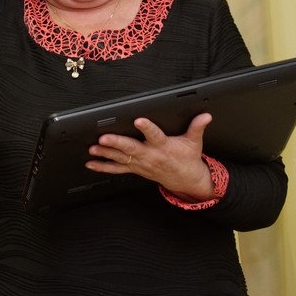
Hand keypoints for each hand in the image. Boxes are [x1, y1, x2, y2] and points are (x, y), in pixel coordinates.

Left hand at [86, 113, 215, 200]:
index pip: (155, 135)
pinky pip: (117, 169)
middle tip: (103, 137)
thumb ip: (197, 127)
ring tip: (92, 148)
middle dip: (117, 142)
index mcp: (163, 146)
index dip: (147, 128)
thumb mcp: (194, 142)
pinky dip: (103, 166)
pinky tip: (90, 163)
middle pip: (131, 148)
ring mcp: (140, 164)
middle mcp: (150, 155)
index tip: (139, 120)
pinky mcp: (135, 169)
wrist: (186, 179)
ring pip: (121, 158)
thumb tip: (205, 116)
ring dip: (106, 153)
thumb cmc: (187, 158)